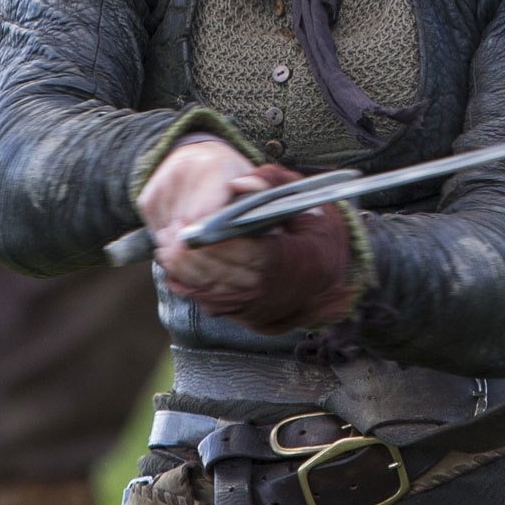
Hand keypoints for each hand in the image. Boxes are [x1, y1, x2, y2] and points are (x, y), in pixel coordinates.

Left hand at [141, 142, 358, 331]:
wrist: (337, 275)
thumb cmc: (318, 228)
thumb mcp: (304, 196)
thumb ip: (272, 182)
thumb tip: (240, 183)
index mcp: (307, 261)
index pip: (261, 257)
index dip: (227, 245)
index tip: (198, 228)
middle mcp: (289, 295)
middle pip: (235, 280)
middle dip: (200, 261)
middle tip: (172, 240)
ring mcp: (271, 312)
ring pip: (223, 298)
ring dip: (191, 277)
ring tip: (167, 253)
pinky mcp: (256, 321)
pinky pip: (220, 308)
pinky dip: (195, 291)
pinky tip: (177, 273)